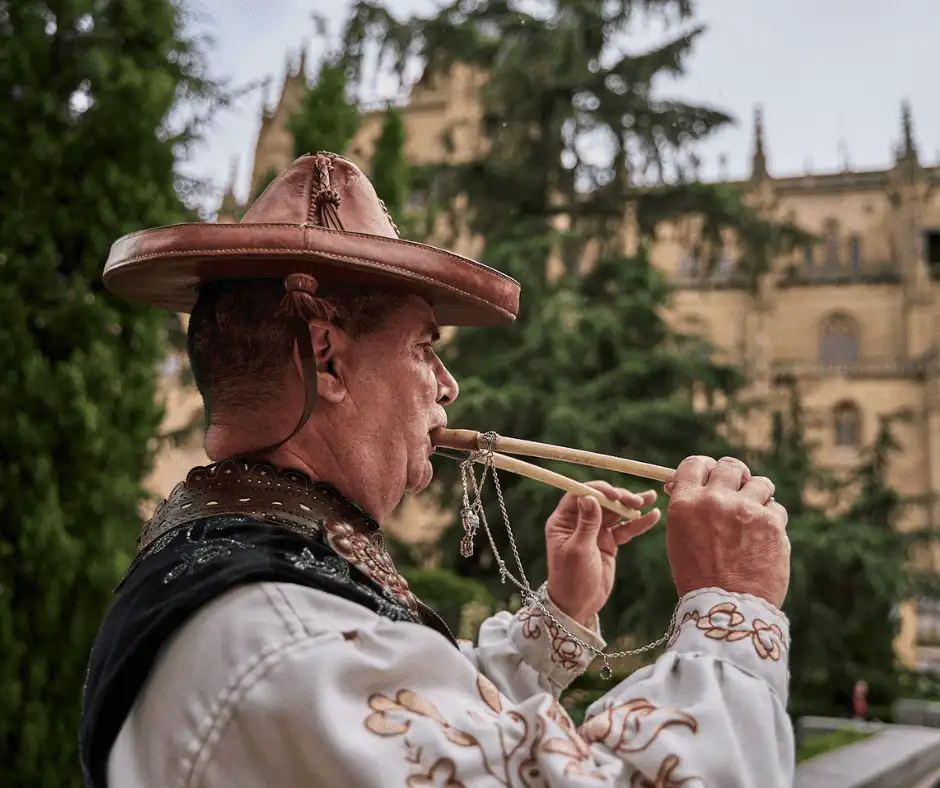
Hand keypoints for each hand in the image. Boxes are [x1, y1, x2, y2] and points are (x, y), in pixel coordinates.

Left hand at [545, 482, 659, 623]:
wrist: (578, 605)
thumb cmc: (571, 579)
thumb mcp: (578, 550)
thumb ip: (587, 524)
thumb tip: (590, 497)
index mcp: (563, 521)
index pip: (579, 495)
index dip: (598, 490)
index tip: (615, 493)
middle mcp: (578, 522)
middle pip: (601, 501)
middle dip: (619, 497)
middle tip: (636, 500)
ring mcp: (595, 531)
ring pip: (616, 513)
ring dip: (632, 505)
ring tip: (650, 497)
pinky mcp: (609, 542)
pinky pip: (625, 529)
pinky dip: (639, 523)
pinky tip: (653, 515)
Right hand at [664, 456, 789, 607]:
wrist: (727, 608)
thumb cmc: (698, 576)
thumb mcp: (678, 537)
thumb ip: (686, 507)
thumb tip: (682, 483)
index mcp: (685, 503)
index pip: (695, 464)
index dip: (705, 467)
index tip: (712, 474)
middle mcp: (715, 500)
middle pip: (731, 466)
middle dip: (736, 475)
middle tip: (738, 488)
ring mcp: (746, 510)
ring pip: (760, 483)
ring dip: (758, 495)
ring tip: (754, 514)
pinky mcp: (772, 523)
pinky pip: (776, 509)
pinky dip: (772, 520)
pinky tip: (764, 537)